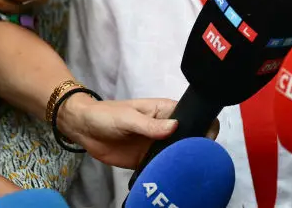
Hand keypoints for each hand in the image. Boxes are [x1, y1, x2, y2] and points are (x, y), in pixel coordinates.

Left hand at [58, 96, 219, 168]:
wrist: (84, 129)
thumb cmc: (107, 114)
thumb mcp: (128, 117)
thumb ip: (149, 124)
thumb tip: (175, 127)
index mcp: (166, 112)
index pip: (194, 116)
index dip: (205, 126)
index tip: (207, 140)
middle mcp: (166, 129)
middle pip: (190, 138)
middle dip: (196, 148)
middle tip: (198, 161)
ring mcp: (157, 146)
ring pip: (178, 155)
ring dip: (182, 162)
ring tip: (187, 172)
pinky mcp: (147, 161)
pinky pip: (162, 167)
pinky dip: (167, 173)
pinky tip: (170, 179)